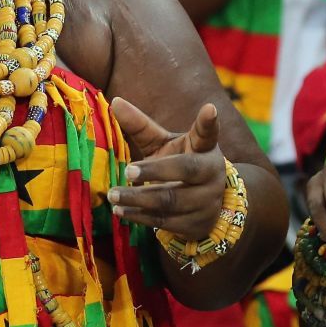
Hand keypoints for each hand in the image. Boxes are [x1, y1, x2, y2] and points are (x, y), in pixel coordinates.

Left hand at [108, 98, 228, 240]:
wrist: (205, 207)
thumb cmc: (178, 165)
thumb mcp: (164, 145)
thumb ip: (141, 126)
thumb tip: (115, 102)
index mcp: (205, 149)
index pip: (208, 134)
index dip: (209, 123)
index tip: (210, 108)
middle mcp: (212, 173)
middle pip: (186, 169)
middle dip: (156, 170)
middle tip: (128, 170)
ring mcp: (207, 201)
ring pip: (171, 200)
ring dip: (139, 198)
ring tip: (113, 194)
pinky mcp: (197, 225)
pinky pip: (165, 221)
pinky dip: (140, 216)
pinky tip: (121, 211)